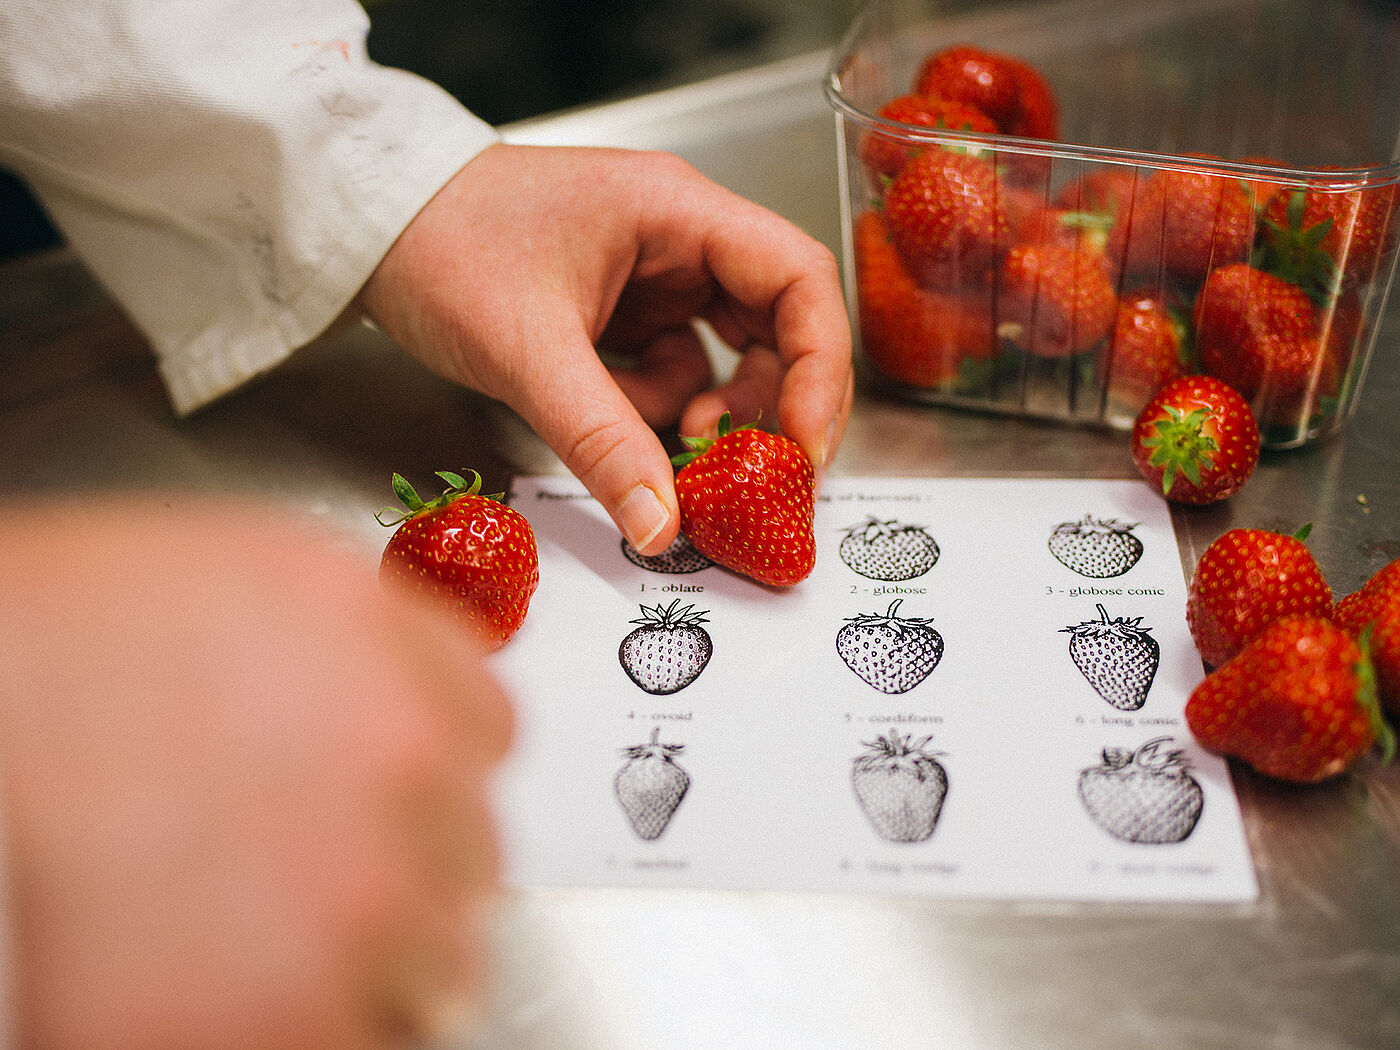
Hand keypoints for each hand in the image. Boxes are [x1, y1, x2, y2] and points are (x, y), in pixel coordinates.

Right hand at [0, 502, 512, 1049]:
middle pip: (472, 841)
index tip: (401, 792)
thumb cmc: (34, 660)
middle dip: (406, 859)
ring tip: (269, 942)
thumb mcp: (225, 580)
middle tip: (311, 872)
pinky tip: (232, 989)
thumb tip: (415, 682)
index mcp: (379, 644)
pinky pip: (373, 1036)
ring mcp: (364, 890)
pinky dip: (318, 1026)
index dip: (434, 764)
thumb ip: (351, 639)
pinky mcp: (304, 1015)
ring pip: (444, 952)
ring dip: (379, 955)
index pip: (488, 728)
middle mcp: (397, 756)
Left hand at [356, 143, 853, 554]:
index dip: (820, 367)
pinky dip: (657, 410)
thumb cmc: (439, 245)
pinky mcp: (625, 310)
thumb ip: (603, 443)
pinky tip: (614, 419)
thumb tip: (660, 528)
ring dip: (707, 414)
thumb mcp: (529, 352)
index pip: (798, 278)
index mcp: (677, 211)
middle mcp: (680, 236)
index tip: (803, 446)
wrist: (365, 225)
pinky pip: (674, 370)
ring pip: (726, 356)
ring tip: (670, 450)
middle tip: (751, 475)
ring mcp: (654, 274)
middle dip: (768, 405)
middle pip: (777, 324)